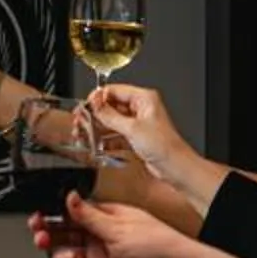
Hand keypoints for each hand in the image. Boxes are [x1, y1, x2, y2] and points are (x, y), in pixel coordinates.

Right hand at [31, 191, 187, 257]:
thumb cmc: (156, 242)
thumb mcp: (117, 226)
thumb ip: (88, 215)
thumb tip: (70, 197)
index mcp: (104, 217)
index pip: (71, 214)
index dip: (53, 217)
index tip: (39, 219)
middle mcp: (100, 236)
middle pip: (66, 235)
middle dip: (50, 236)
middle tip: (41, 237)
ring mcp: (100, 257)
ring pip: (69, 256)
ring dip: (62, 257)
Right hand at [82, 84, 196, 177]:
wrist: (175, 167)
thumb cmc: (164, 145)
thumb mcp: (132, 128)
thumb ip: (110, 116)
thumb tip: (94, 104)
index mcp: (144, 98)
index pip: (114, 91)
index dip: (98, 98)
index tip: (85, 106)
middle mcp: (141, 108)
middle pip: (111, 106)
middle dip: (96, 115)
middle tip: (81, 121)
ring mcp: (138, 123)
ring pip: (112, 122)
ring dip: (99, 129)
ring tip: (85, 134)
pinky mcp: (136, 137)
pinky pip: (116, 135)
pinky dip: (106, 140)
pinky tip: (97, 145)